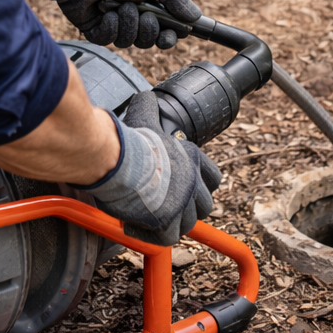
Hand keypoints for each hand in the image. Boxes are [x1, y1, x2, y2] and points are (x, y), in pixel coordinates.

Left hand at [29, 0, 201, 48]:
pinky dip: (110, 26)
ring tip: (121, 6)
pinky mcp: (98, 31)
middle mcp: (135, 14)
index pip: (168, 29)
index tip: (171, 36)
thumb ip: (178, 0)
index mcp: (152, 2)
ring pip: (131, 42)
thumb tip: (195, 18)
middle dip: (149, 30)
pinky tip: (105, 12)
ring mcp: (116, 23)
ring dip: (129, 24)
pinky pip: (110, 40)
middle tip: (146, 16)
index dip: (171, 36)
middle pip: (151, 40)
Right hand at [82, 92, 220, 245]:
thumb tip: (144, 96)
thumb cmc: (131, 140)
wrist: (119, 160)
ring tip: (149, 217)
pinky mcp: (168, 222)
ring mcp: (183, 203)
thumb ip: (149, 108)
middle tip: (166, 206)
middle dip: (188, 208)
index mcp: (192, 157)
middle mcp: (193, 181)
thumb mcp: (145, 117)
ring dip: (170, 223)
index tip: (188, 187)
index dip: (201, 185)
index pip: (213, 177)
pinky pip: (167, 237)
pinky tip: (135, 225)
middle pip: (204, 205)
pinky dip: (151, 235)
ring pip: (187, 223)